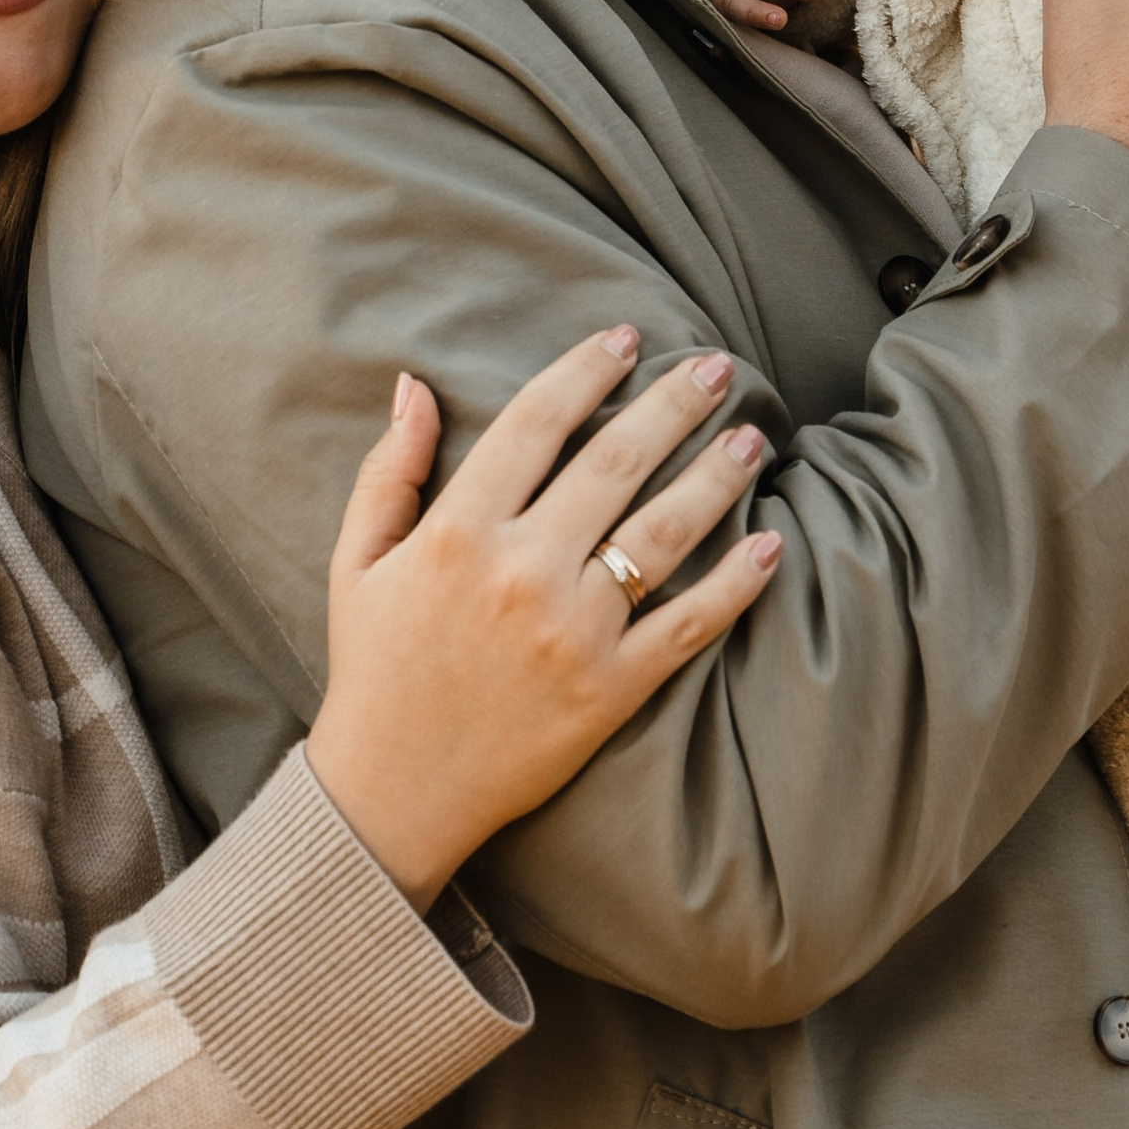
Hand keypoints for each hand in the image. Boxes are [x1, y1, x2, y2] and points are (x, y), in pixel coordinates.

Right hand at [305, 329, 779, 905]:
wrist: (391, 792)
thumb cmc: (373, 669)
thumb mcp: (357, 560)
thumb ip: (389, 469)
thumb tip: (414, 384)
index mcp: (458, 530)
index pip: (537, 422)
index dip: (587, 369)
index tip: (626, 335)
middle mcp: (522, 570)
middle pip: (617, 462)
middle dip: (675, 404)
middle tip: (719, 368)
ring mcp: (573, 631)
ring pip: (664, 532)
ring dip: (716, 477)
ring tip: (751, 440)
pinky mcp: (610, 689)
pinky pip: (688, 625)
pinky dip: (737, 584)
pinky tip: (771, 543)